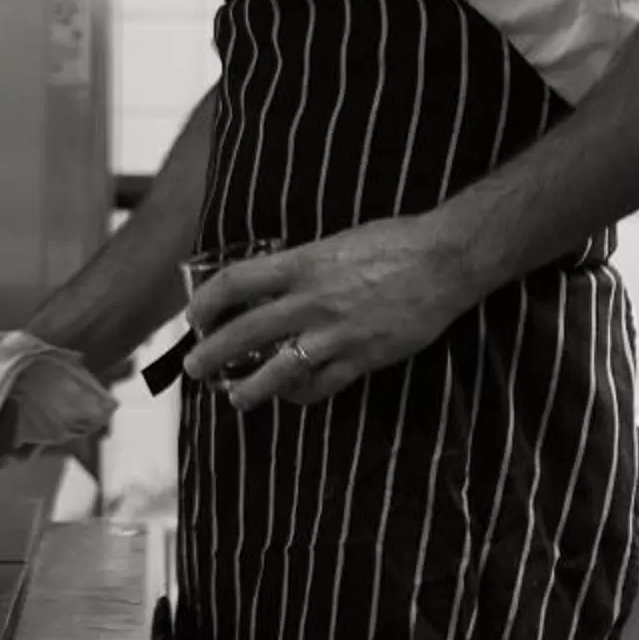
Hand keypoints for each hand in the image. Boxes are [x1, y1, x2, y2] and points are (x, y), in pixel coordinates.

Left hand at [181, 214, 472, 410]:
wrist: (444, 260)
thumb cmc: (393, 241)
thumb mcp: (335, 242)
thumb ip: (303, 265)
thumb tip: (272, 283)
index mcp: (302, 264)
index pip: (236, 283)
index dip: (206, 302)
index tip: (195, 316)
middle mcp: (311, 301)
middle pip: (245, 333)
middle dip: (212, 354)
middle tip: (194, 368)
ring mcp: (336, 334)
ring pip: (278, 371)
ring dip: (249, 389)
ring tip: (234, 398)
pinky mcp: (362, 358)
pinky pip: (321, 385)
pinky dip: (300, 394)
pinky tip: (290, 395)